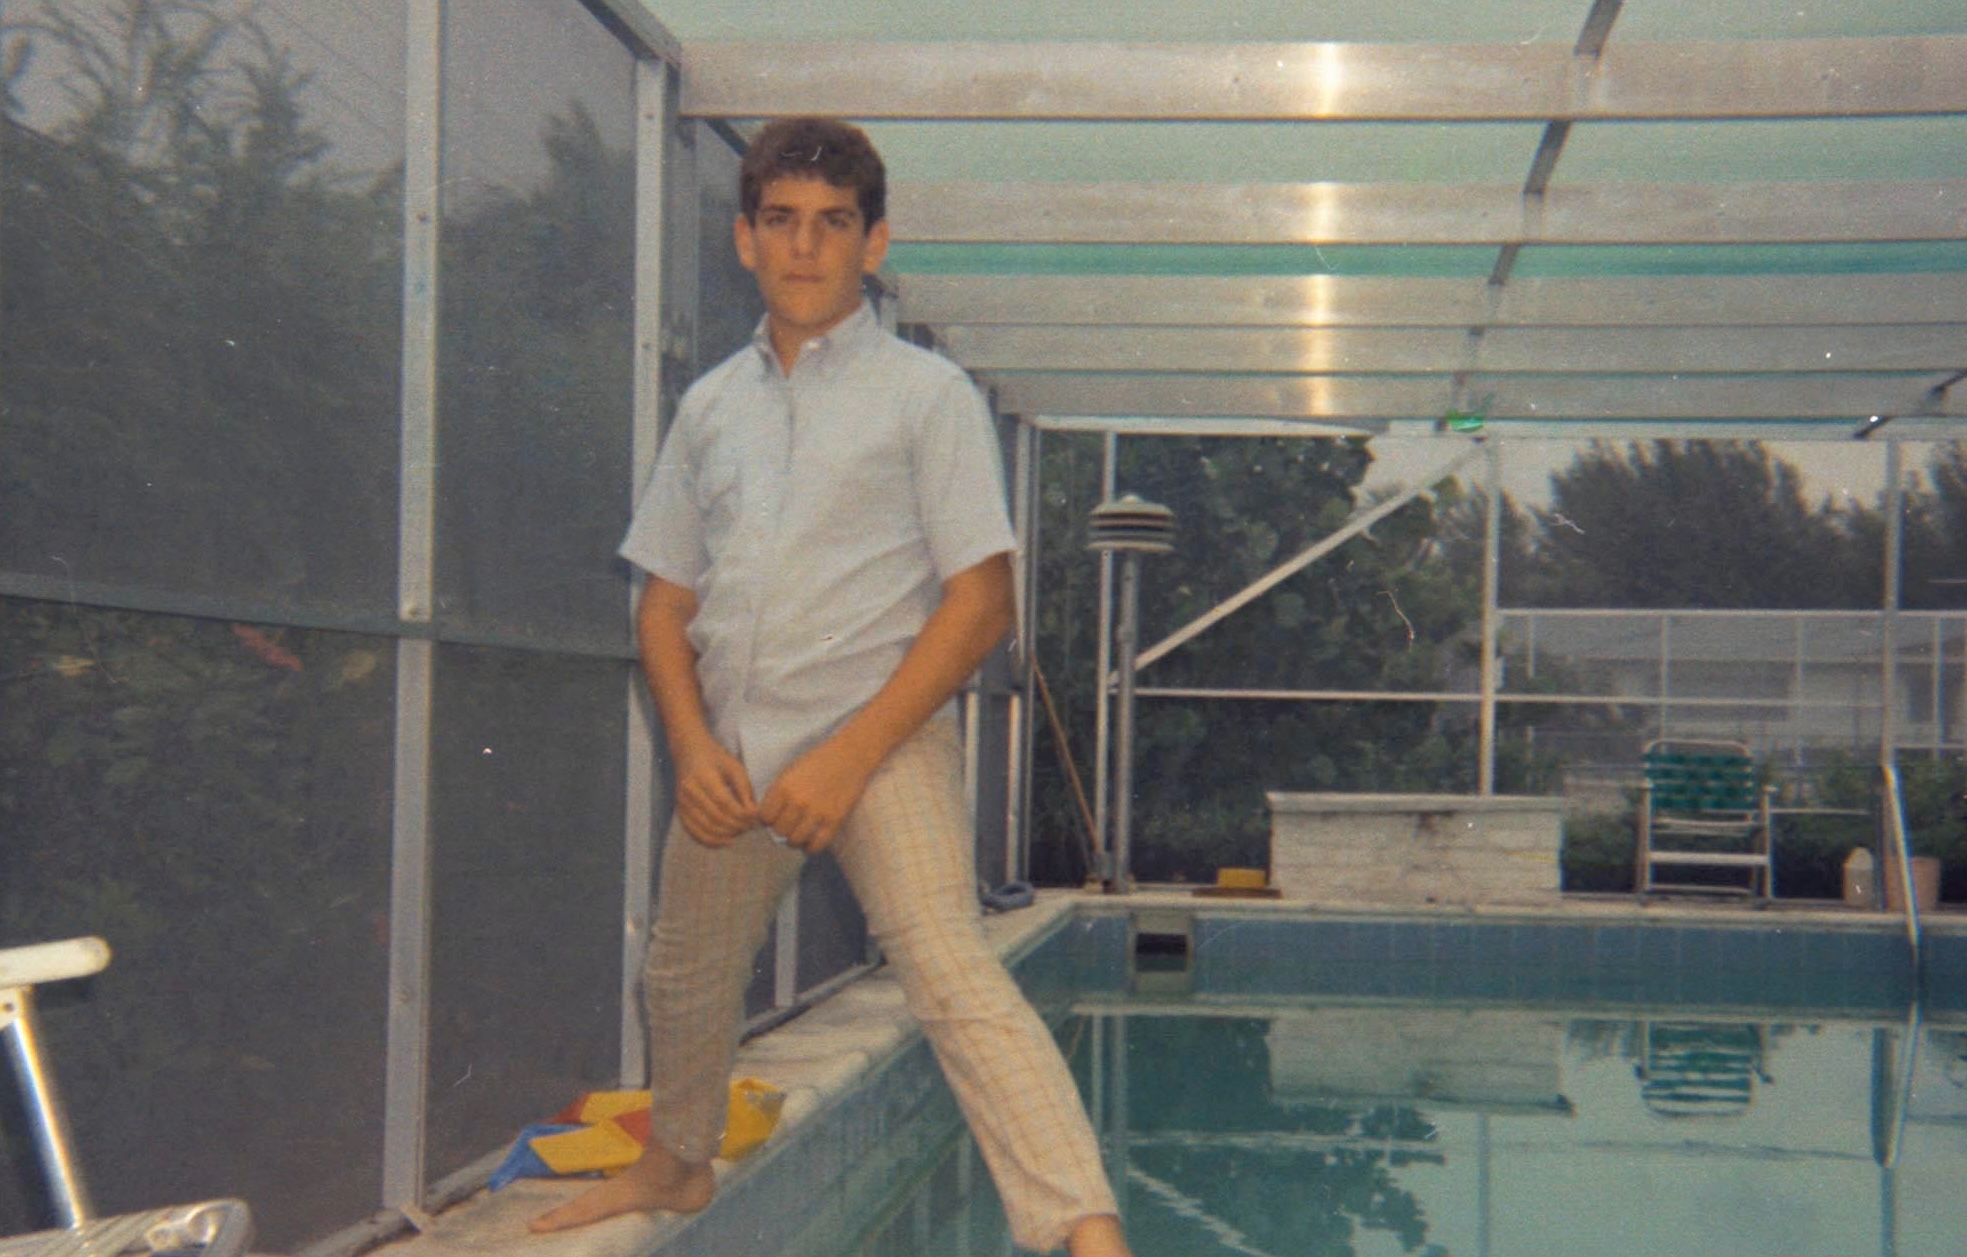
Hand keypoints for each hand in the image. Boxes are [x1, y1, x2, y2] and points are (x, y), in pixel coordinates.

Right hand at [673, 740, 757, 845]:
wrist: (688, 752)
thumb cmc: (715, 758)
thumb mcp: (735, 767)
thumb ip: (745, 790)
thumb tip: (753, 814)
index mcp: (704, 776)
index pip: (724, 802)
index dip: (741, 814)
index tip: (754, 816)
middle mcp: (689, 791)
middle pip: (715, 817)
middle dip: (736, 825)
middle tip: (750, 825)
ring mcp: (682, 802)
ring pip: (706, 828)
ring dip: (727, 834)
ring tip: (741, 831)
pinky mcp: (679, 811)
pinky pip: (694, 832)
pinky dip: (711, 840)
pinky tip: (727, 840)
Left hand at [758, 737, 879, 853]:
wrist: (850, 755)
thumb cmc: (818, 761)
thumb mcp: (791, 771)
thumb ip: (778, 792)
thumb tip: (767, 816)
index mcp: (784, 786)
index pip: (764, 817)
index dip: (768, 819)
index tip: (774, 817)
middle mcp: (798, 801)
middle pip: (778, 830)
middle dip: (781, 829)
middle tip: (788, 825)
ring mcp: (817, 812)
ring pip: (794, 840)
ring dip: (794, 839)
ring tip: (798, 833)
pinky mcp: (834, 820)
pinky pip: (816, 845)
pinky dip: (810, 847)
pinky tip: (810, 841)